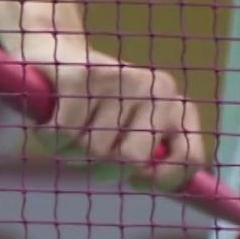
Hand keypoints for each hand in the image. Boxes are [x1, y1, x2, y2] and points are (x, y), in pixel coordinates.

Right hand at [29, 40, 208, 192]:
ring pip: (92, 151)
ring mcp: (121, 79)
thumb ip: (154, 162)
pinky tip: (52, 118)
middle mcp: (157, 90)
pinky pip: (62, 135)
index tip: (137, 180)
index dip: (163, 180)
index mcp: (177, 107)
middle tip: (92, 148)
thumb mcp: (136, 134)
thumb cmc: (99, 110)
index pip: (190, 159)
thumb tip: (151, 182)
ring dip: (72, 151)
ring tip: (73, 126)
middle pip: (131, 162)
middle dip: (103, 168)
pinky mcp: (83, 75)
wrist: (56, 56)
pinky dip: (49, 137)